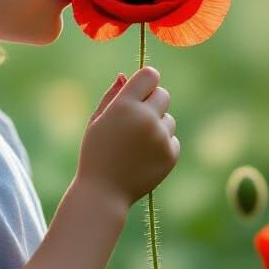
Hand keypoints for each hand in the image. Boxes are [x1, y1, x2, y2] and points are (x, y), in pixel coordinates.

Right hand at [77, 67, 179, 210]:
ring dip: (157, 125)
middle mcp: (146, 118)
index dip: (146, 81)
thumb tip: (125, 76)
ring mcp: (161, 137)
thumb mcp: (97, 121)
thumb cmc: (95, 152)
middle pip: (163, 94)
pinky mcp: (171, 154)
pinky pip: (172, 139)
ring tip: (136, 143)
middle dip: (152, 101)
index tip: (140, 90)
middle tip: (136, 118)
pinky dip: (162, 144)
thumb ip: (112, 95)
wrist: (103, 192)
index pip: (150, 75)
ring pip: (168, 119)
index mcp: (125, 105)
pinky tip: (143, 156)